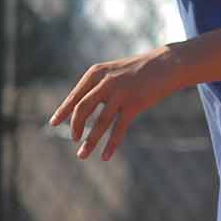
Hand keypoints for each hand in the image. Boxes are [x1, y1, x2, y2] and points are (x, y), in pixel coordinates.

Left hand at [50, 47, 180, 160]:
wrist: (167, 63)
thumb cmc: (139, 70)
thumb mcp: (114, 72)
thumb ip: (98, 87)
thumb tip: (81, 109)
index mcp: (96, 73)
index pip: (75, 96)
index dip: (63, 111)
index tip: (53, 123)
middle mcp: (106, 82)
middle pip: (82, 109)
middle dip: (75, 127)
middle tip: (74, 139)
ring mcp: (120, 93)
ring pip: (100, 123)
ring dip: (90, 141)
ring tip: (82, 155)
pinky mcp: (135, 104)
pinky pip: (119, 129)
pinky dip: (110, 145)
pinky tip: (105, 156)